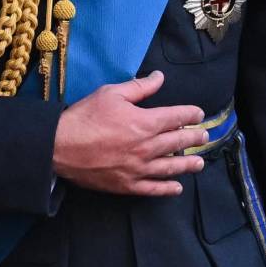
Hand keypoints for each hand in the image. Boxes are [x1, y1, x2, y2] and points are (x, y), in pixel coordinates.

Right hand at [52, 70, 206, 195]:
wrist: (62, 146)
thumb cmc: (86, 116)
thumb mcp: (111, 93)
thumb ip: (139, 87)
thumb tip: (159, 77)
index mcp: (145, 122)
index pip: (176, 117)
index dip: (190, 114)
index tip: (198, 114)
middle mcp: (147, 147)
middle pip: (178, 142)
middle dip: (194, 138)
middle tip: (203, 136)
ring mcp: (139, 168)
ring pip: (171, 167)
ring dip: (188, 164)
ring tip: (199, 163)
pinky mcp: (128, 185)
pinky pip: (154, 189)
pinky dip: (168, 188)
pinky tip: (177, 187)